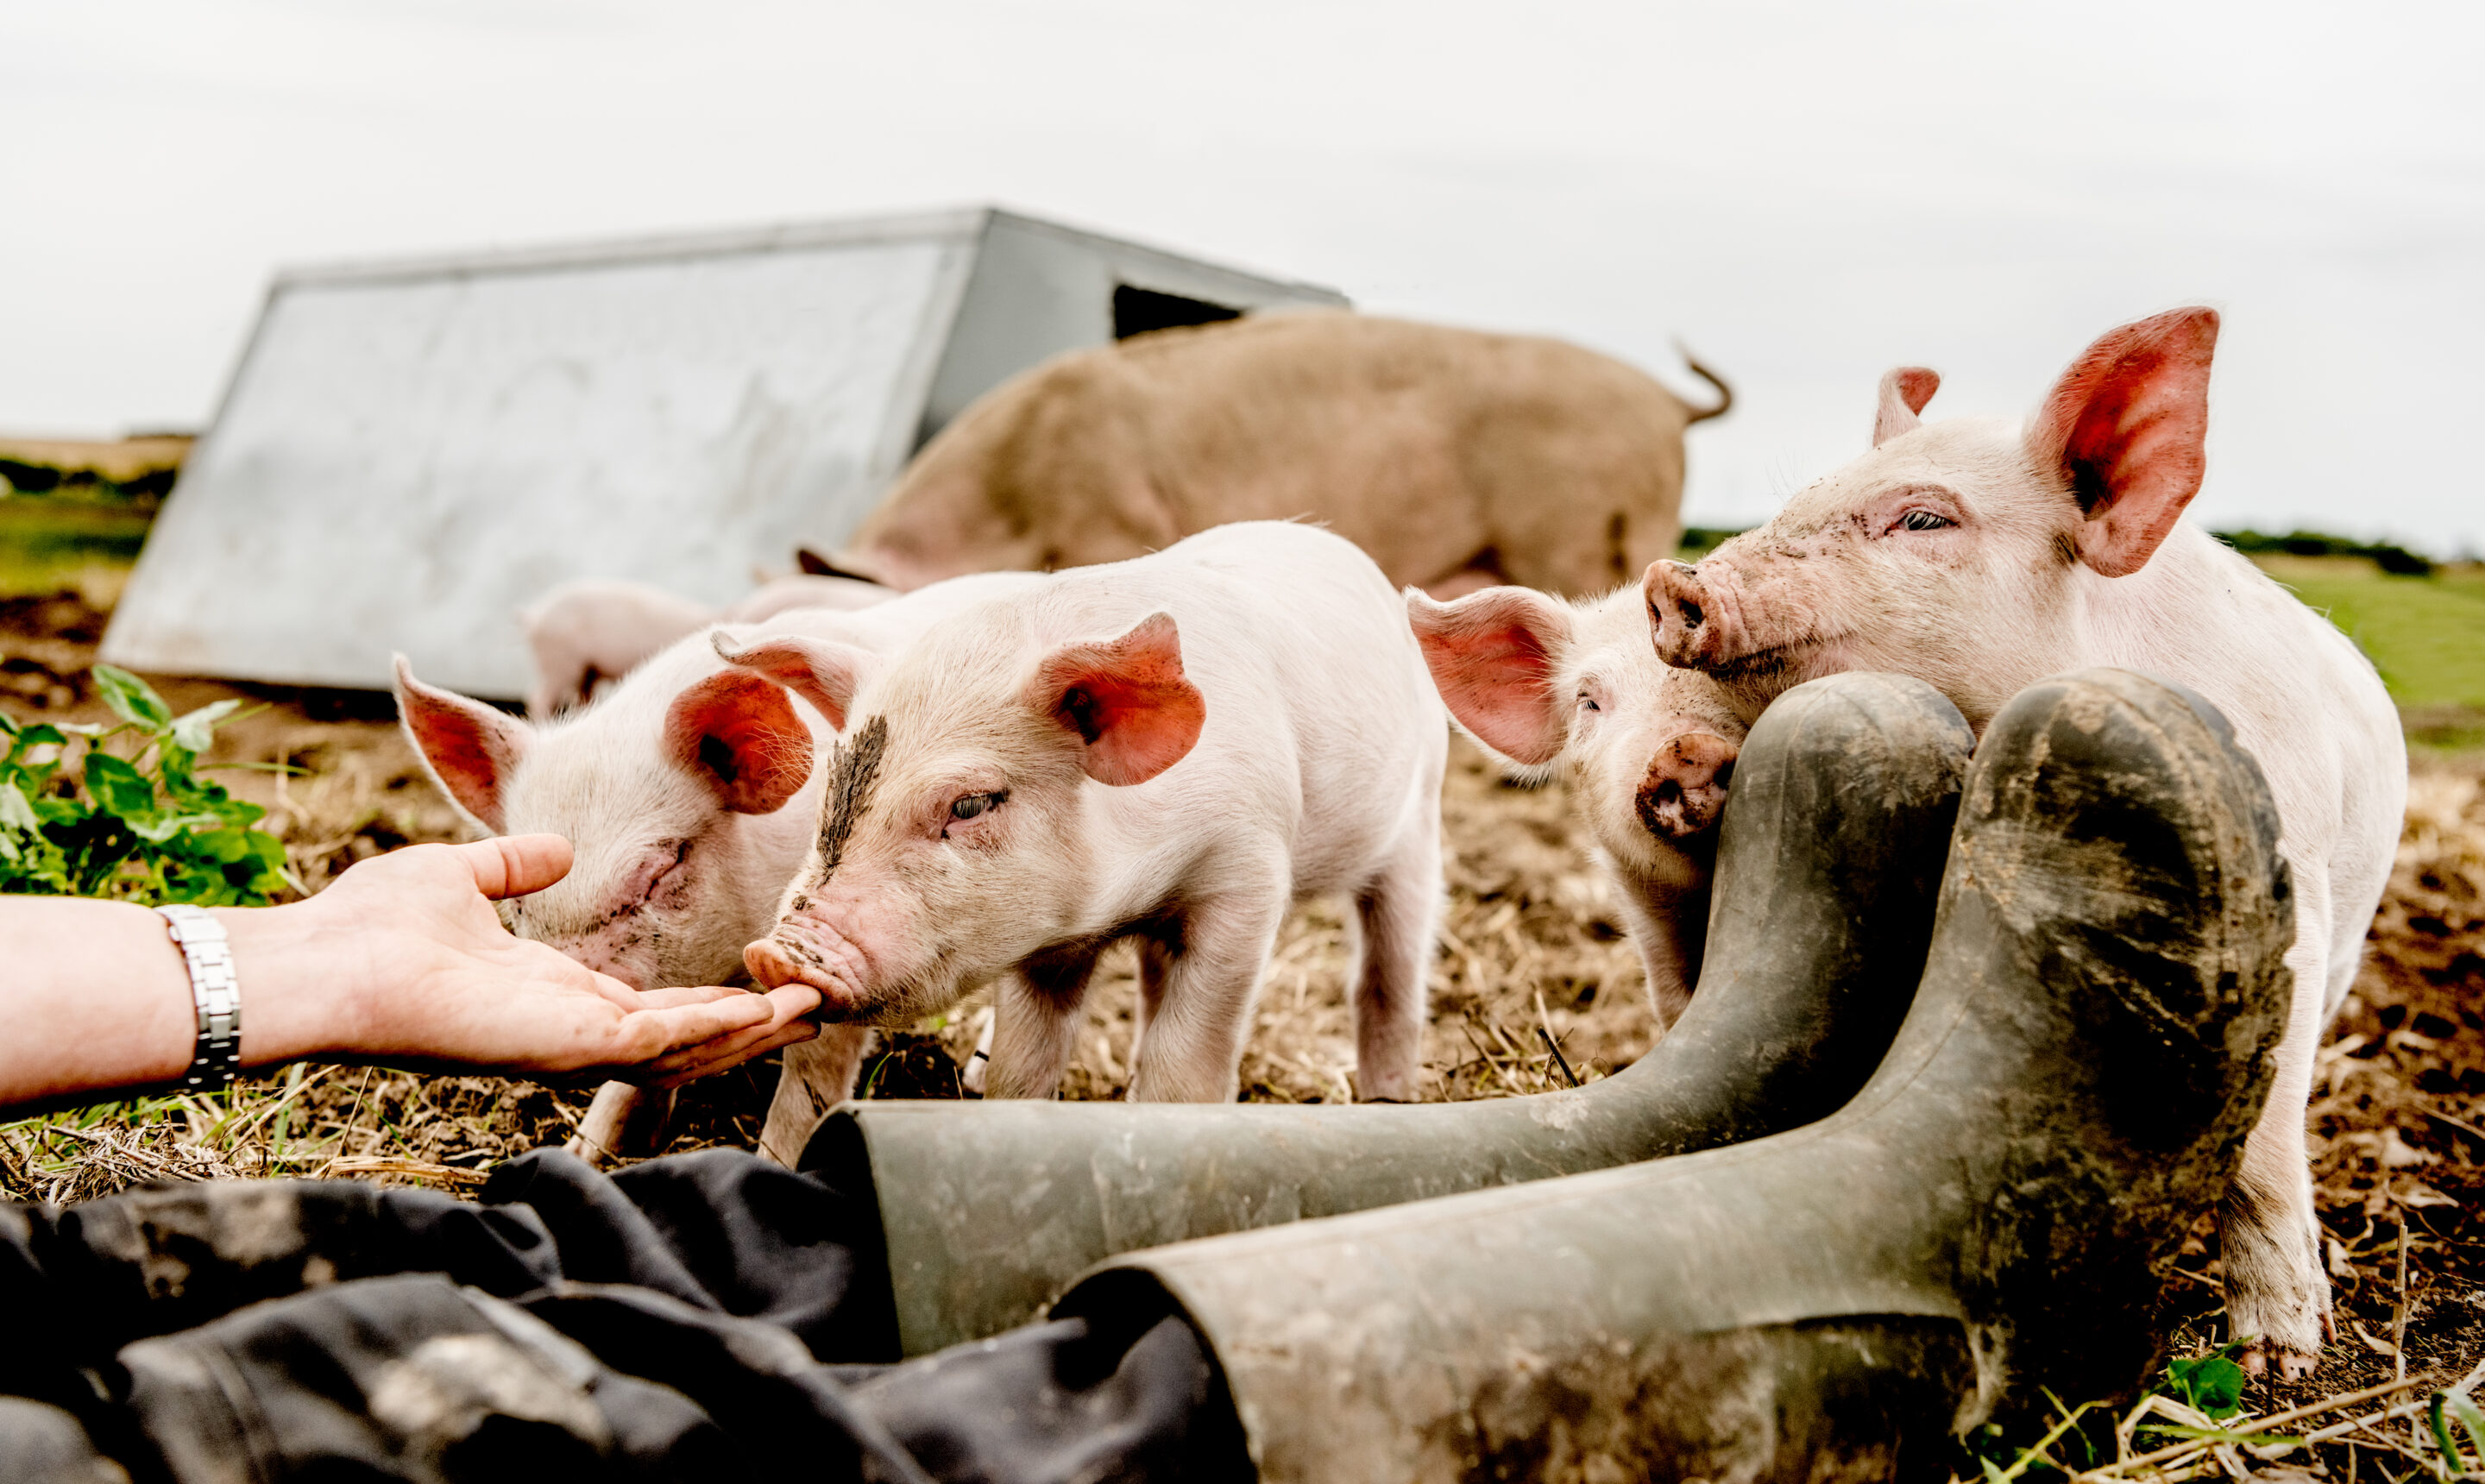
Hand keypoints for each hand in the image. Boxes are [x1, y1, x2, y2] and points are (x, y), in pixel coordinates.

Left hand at [234, 836, 821, 1085]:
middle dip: (751, 1018)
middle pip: (684, 1033)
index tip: (763, 969)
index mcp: (548, 993)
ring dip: (749, 1029)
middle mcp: (567, 1027)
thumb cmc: (366, 927)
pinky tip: (760, 1010)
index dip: (710, 990)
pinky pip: (657, 1040)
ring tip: (810, 1004)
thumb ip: (509, 864)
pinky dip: (712, 1028)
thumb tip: (551, 852)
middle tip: (816, 997)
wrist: (321, 964)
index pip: (650, 1000)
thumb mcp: (458, 876)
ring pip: (684, 1047)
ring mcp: (568, 1043)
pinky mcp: (562, 1045)